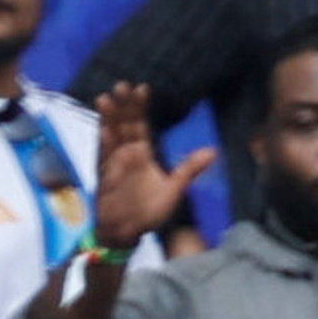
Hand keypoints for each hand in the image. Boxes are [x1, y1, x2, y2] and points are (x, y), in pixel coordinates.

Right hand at [87, 80, 216, 256]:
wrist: (126, 233)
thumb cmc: (149, 212)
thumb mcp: (174, 190)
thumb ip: (189, 169)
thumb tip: (213, 151)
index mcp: (143, 153)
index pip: (142, 124)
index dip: (141, 107)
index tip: (143, 88)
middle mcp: (127, 153)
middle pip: (125, 123)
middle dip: (123, 105)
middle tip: (123, 85)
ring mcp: (113, 163)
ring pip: (111, 135)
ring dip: (108, 118)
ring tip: (106, 98)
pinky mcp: (104, 176)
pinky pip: (103, 156)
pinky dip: (104, 142)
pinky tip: (104, 128)